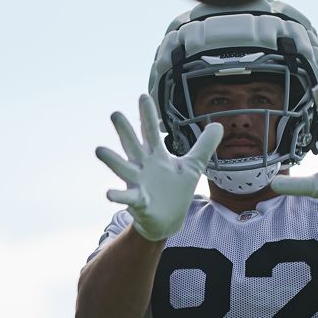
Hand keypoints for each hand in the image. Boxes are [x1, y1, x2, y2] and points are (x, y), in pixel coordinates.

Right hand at [96, 94, 223, 241]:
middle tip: (115, 114)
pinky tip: (108, 193)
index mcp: (156, 156)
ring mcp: (138, 183)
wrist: (168, 221)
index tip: (143, 96)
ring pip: (123, 168)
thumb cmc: (175, 191)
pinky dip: (117, 195)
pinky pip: (127, 197)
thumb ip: (204, 145)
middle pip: (133, 145)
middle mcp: (143, 166)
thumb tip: (218, 124)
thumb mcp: (193, 165)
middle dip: (125, 131)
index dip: (148, 115)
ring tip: (99, 150)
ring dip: (111, 160)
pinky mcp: (138, 201)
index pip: (151, 132)